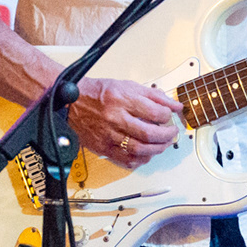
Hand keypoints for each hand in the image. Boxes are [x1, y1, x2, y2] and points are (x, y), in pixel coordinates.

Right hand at [67, 76, 182, 167]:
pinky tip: (145, 154)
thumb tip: (174, 105)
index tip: (169, 116)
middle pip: (148, 134)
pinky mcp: (103, 148)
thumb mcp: (128, 86)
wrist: (72, 102)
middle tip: (171, 133)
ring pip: (139, 150)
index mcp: (122, 100)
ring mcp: (108, 135)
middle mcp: (115, 118)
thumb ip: (153, 96)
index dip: (167, 116)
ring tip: (162, 144)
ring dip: (156, 149)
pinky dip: (140, 160)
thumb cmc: (99, 93)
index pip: (154, 112)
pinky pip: (126, 160)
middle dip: (166, 136)